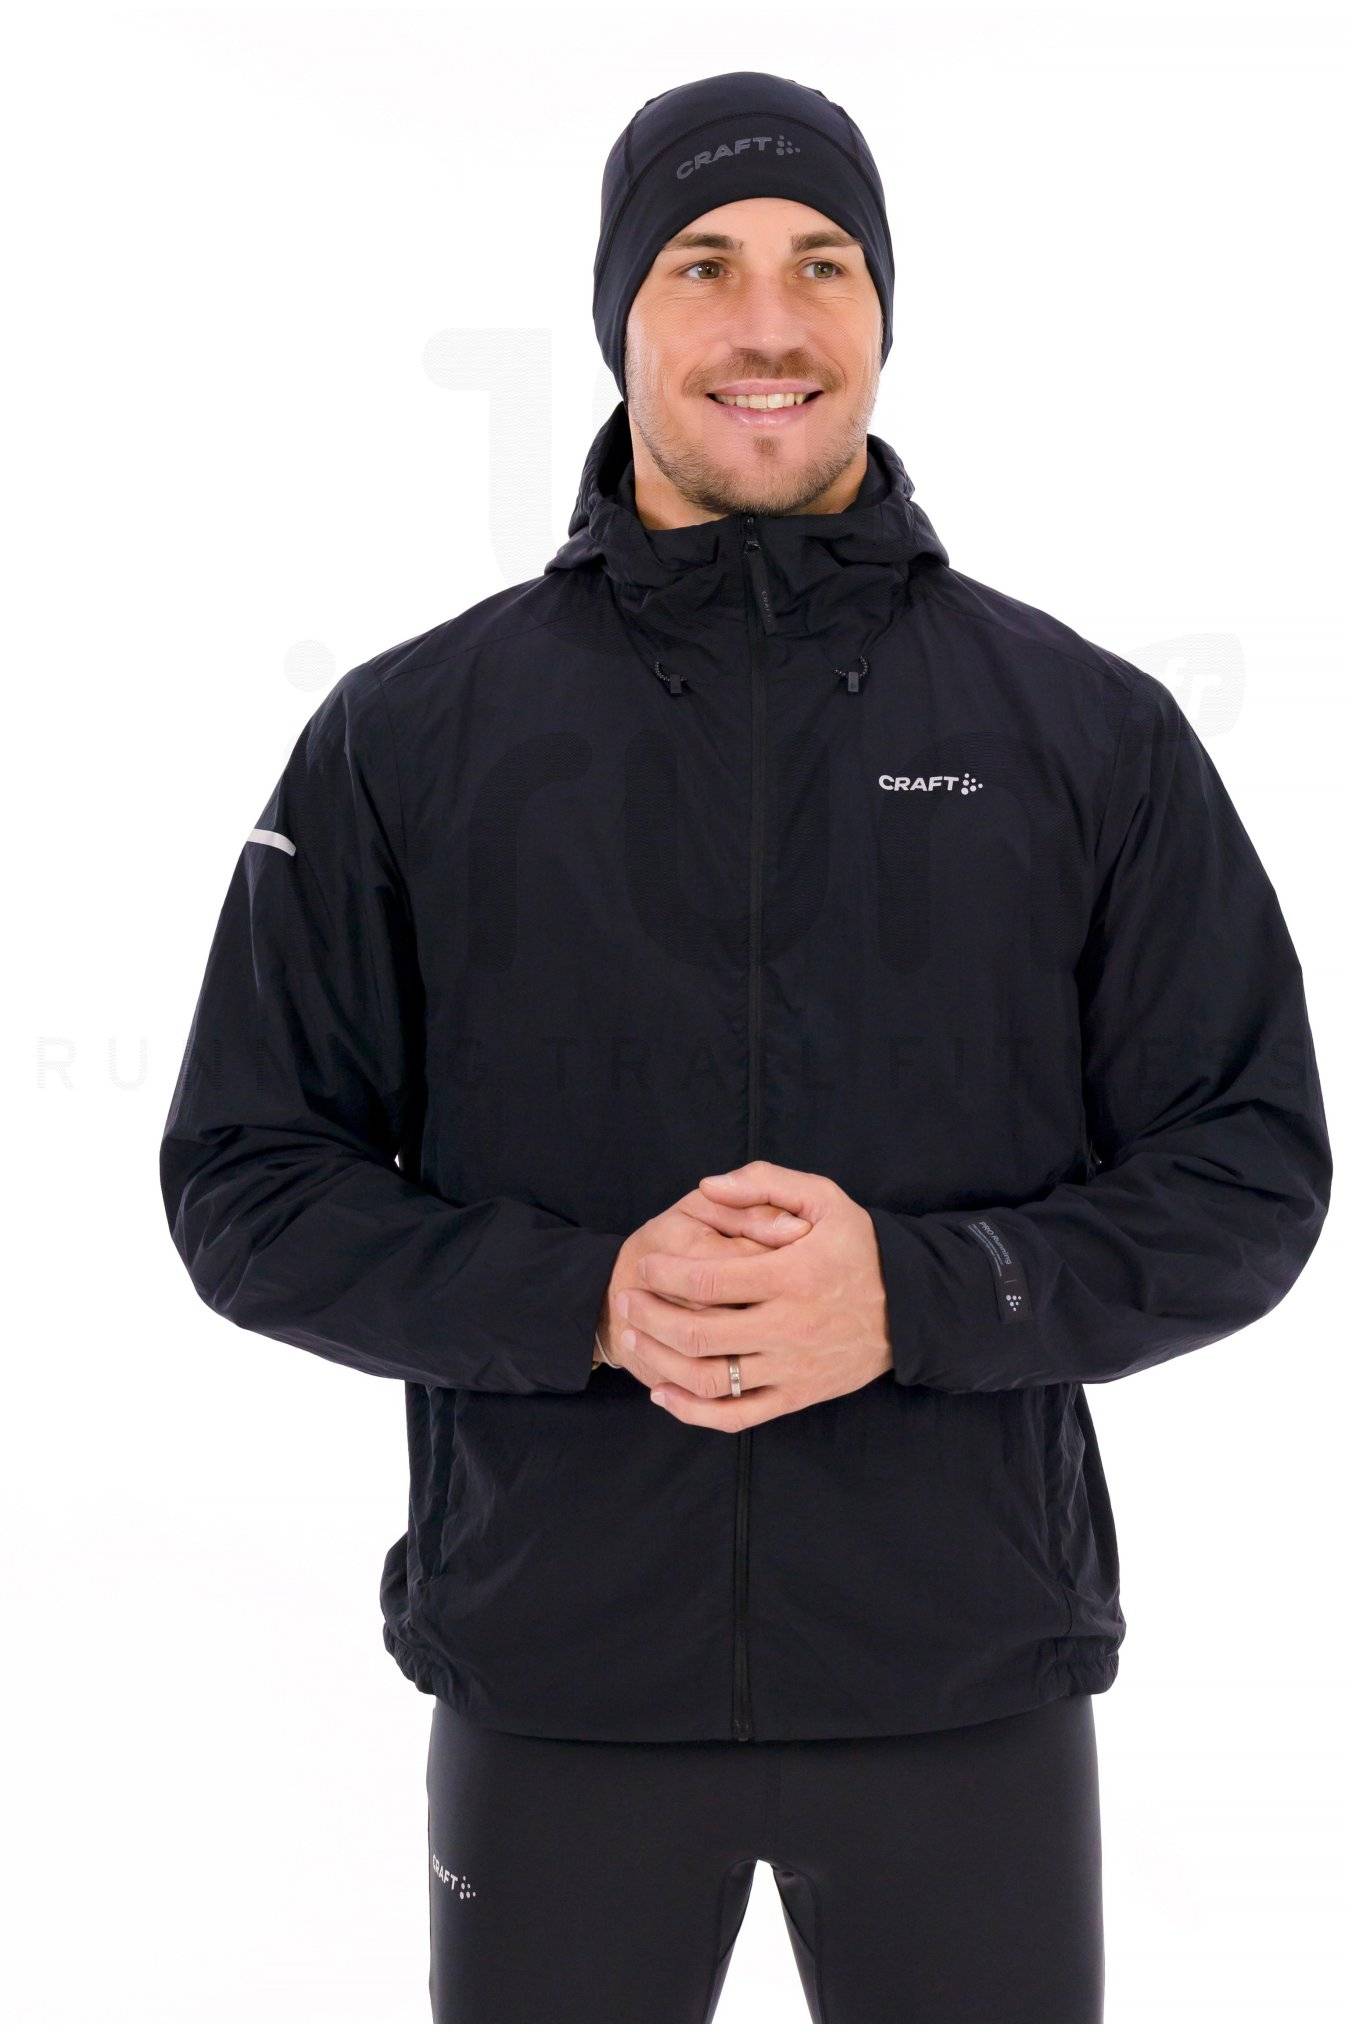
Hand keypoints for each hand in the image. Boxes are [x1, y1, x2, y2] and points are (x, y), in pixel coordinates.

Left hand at [615, 1160, 893, 1426]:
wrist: (910, 1308)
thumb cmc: (860, 1248)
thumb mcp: (824, 1199)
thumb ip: (765, 1183)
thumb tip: (708, 1185)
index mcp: (791, 1277)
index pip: (708, 1281)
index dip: (664, 1275)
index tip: (643, 1266)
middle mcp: (789, 1328)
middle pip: (699, 1333)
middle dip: (649, 1316)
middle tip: (625, 1299)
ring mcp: (791, 1368)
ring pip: (710, 1379)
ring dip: (661, 1360)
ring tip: (634, 1336)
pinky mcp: (796, 1397)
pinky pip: (735, 1416)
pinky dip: (691, 1411)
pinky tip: (662, 1393)